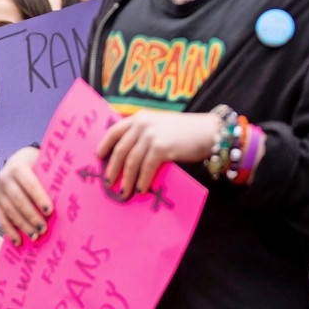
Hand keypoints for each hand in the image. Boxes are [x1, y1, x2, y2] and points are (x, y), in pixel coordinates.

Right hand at [0, 146, 50, 245]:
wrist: (19, 160)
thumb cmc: (38, 166)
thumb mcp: (43, 165)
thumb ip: (51, 178)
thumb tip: (68, 196)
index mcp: (18, 166)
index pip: (29, 184)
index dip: (39, 198)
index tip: (49, 211)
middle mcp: (5, 178)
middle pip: (18, 199)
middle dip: (31, 216)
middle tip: (43, 228)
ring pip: (9, 211)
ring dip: (22, 225)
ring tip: (35, 236)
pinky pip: (1, 218)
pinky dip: (9, 231)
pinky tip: (19, 241)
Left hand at [96, 110, 217, 198]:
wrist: (209, 131)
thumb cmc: (186, 131)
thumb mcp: (160, 125)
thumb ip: (144, 134)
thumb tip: (128, 156)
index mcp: (139, 117)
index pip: (114, 131)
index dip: (105, 145)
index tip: (99, 157)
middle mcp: (142, 124)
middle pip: (120, 150)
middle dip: (112, 168)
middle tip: (107, 182)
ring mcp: (150, 136)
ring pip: (131, 162)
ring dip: (126, 179)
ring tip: (123, 191)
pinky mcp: (161, 148)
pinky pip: (146, 168)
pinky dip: (141, 181)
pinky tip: (140, 189)